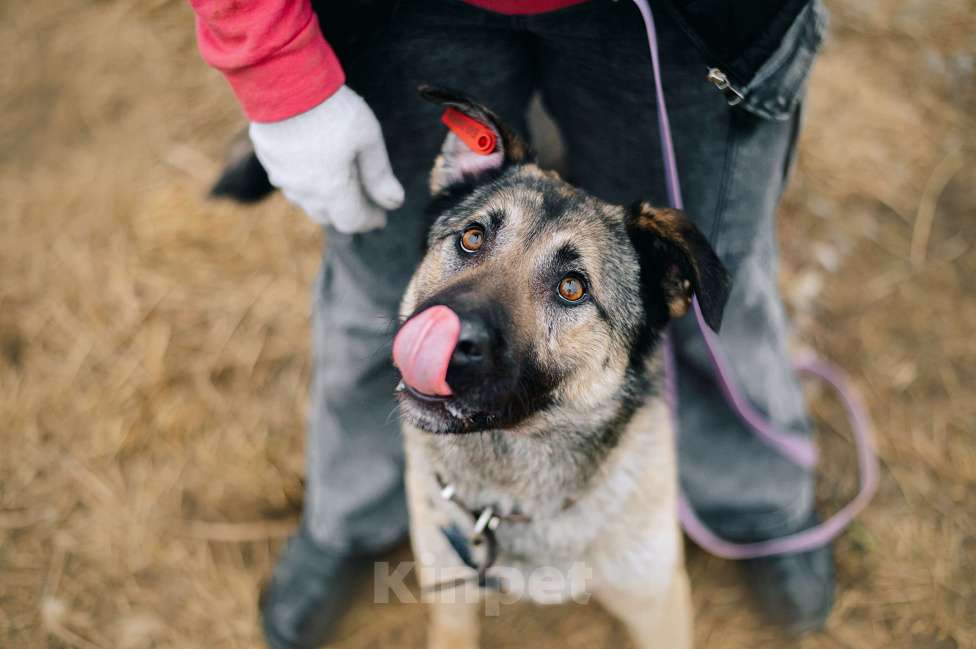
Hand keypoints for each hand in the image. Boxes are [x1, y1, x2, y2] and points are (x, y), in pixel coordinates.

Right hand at [248, 86, 403, 232]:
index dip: (369, 220)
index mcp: (330, 189)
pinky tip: (314, 167)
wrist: (283, 81)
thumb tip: (395, 202)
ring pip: (306, 202)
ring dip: (325, 201)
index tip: (382, 215)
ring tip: (340, 185)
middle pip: (328, 217)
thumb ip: (380, 174)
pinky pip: (289, 183)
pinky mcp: (268, 160)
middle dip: (348, 213)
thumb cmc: (332, 109)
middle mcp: (303, 191)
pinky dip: (305, 183)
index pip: (352, 221)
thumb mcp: (368, 138)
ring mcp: (282, 177)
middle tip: (364, 201)